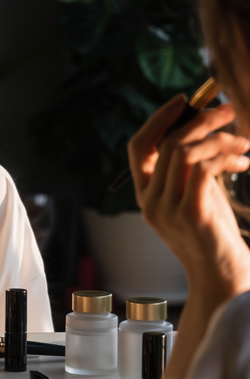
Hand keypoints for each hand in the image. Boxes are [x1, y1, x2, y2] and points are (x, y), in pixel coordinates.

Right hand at [128, 95, 249, 278]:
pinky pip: (202, 168)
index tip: (183, 101)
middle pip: (165, 143)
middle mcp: (150, 201)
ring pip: (183, 152)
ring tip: (242, 141)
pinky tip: (243, 161)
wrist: (223, 278)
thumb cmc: (213, 236)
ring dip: (216, 137)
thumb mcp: (196, 196)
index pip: (139, 147)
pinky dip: (223, 156)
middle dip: (197, 120)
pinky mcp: (191, 214)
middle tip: (225, 109)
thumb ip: (191, 168)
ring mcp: (167, 209)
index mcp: (145, 195)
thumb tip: (202, 127)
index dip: (158, 120)